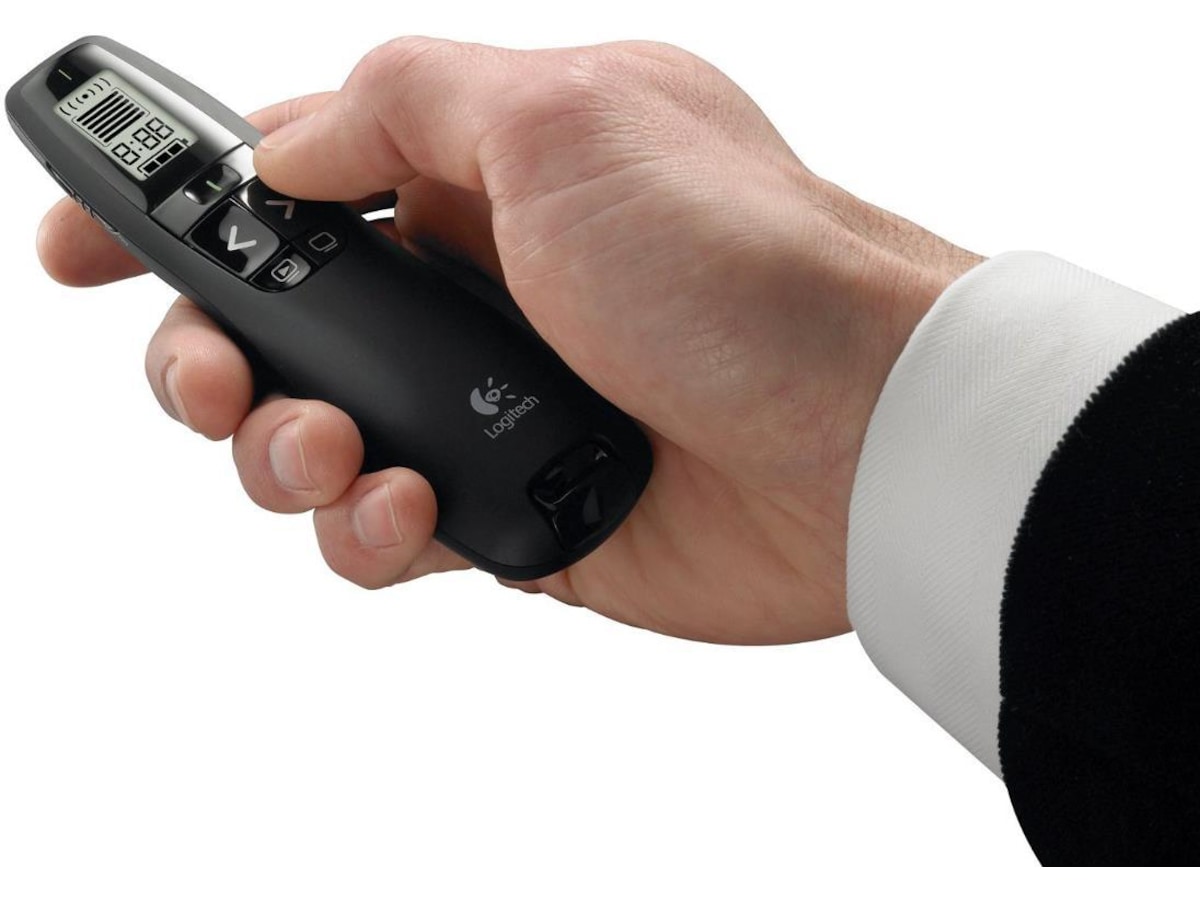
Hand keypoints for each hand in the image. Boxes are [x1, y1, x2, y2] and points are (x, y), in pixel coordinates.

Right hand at [37, 38, 981, 643]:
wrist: (863, 436)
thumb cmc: (745, 267)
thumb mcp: (561, 119)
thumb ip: (399, 109)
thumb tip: (286, 152)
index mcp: (474, 177)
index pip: (284, 184)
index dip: (169, 212)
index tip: (77, 242)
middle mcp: (473, 290)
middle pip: (272, 329)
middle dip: (211, 360)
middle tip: (222, 380)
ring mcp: (487, 407)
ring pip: (311, 442)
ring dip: (281, 454)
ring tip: (334, 451)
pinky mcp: (514, 512)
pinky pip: (384, 533)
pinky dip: (367, 534)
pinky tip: (410, 513)